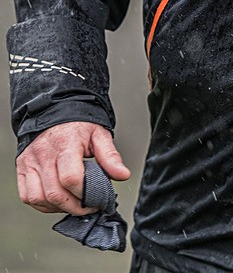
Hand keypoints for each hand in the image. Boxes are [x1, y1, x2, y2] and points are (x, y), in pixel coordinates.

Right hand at [16, 121, 130, 215]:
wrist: (54, 110)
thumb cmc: (78, 123)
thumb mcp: (98, 134)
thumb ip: (110, 156)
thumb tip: (123, 175)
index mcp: (65, 143)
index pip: (71, 178)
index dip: (84, 193)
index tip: (97, 198)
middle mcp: (44, 153)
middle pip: (55, 193)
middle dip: (74, 206)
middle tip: (88, 206)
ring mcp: (30, 161)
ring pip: (39, 198)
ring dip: (58, 207)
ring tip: (73, 203)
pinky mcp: (22, 168)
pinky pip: (27, 196)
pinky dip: (42, 204)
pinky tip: (56, 201)